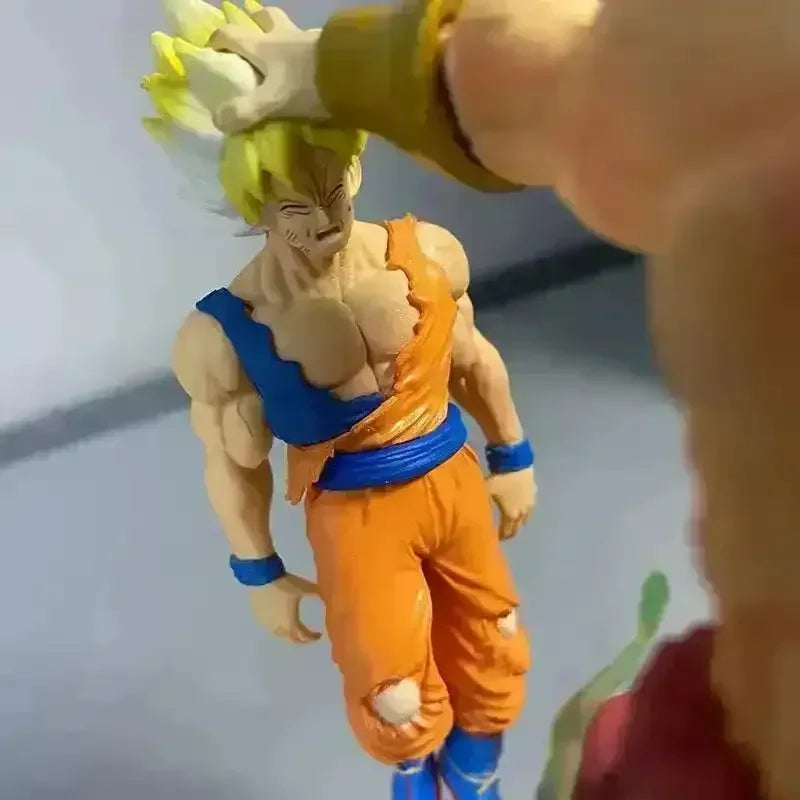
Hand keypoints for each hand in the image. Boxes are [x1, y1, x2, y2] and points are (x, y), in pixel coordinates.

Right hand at [209, 14, 328, 133]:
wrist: (353, 74)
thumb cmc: (308, 85)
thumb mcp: (273, 102)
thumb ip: (246, 111)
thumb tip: (218, 121)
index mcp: (263, 46)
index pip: (231, 34)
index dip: (217, 41)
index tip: (212, 54)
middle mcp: (283, 35)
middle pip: (264, 18)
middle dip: (254, 26)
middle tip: (251, 46)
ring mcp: (308, 39)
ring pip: (290, 29)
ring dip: (281, 37)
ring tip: (281, 59)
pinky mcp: (331, 48)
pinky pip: (312, 44)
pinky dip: (305, 53)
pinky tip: (308, 68)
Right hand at [248, 573, 320, 644]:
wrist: (262, 576)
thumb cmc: (285, 584)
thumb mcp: (304, 588)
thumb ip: (316, 594)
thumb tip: (326, 597)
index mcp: (291, 623)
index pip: (303, 636)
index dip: (312, 638)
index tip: (318, 635)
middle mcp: (278, 627)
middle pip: (290, 638)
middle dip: (300, 638)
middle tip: (306, 635)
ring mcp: (266, 623)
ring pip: (278, 633)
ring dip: (287, 632)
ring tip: (293, 625)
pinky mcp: (257, 616)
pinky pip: (269, 625)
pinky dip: (276, 624)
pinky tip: (278, 616)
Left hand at [487, 466, 536, 539]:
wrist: (516, 462)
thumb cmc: (499, 479)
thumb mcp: (486, 491)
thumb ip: (481, 503)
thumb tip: (471, 514)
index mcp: (511, 514)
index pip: (508, 531)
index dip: (502, 536)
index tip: (496, 539)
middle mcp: (523, 512)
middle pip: (518, 527)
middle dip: (511, 531)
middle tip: (505, 532)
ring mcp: (530, 502)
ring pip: (526, 517)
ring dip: (520, 521)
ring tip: (513, 520)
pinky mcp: (534, 492)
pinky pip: (530, 505)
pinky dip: (524, 508)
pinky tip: (520, 504)